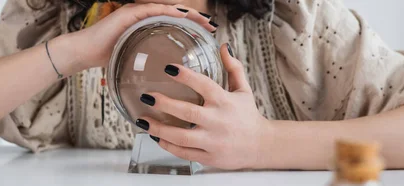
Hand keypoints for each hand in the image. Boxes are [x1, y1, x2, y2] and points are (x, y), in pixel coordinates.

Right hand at [67, 3, 215, 68]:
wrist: (84, 54)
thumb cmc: (106, 61)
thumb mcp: (133, 65)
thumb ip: (147, 68)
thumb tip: (161, 91)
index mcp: (147, 29)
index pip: (175, 25)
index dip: (192, 28)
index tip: (208, 35)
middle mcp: (144, 19)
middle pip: (176, 16)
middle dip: (196, 20)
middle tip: (212, 27)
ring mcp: (137, 14)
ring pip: (168, 10)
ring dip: (188, 14)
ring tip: (203, 21)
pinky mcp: (129, 14)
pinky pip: (154, 10)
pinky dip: (170, 12)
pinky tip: (183, 16)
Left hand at [137, 44, 272, 169]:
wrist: (260, 146)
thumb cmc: (248, 116)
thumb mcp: (244, 90)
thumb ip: (233, 68)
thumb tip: (223, 47)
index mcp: (225, 102)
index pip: (204, 85)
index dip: (186, 76)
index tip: (169, 69)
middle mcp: (218, 121)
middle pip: (188, 112)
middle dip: (164, 104)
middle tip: (147, 96)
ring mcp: (213, 141)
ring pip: (182, 136)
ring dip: (159, 128)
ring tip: (143, 120)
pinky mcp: (209, 157)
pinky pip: (184, 152)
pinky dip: (168, 146)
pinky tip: (156, 137)